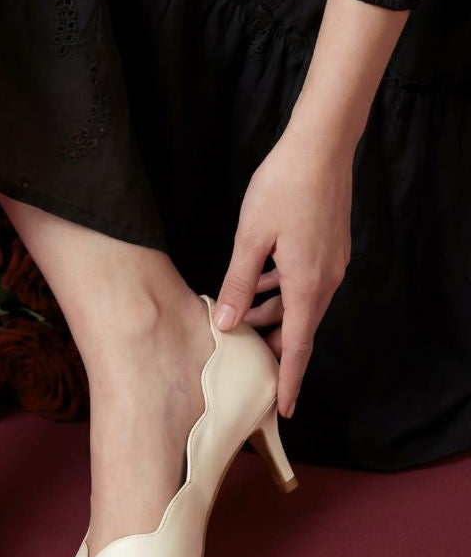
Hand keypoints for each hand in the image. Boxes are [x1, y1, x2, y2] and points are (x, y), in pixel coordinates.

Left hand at [213, 127, 352, 418]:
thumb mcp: (250, 240)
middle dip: (272, 349)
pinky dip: (279, 292)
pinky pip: (302, 283)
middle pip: (297, 329)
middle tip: (244, 365)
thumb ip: (238, 285)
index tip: (282, 409)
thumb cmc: (282, 189)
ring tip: (239, 322)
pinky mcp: (326, 248)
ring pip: (297, 305)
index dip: (287, 380)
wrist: (319, 147)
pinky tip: (256, 286)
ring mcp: (330, 263)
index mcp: (308, 285)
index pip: (297, 346)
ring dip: (271, 316)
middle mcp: (325, 280)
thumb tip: (226, 324)